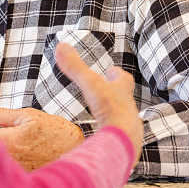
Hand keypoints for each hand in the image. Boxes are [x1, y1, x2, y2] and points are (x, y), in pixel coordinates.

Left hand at [0, 106, 84, 170]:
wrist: (78, 152)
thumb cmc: (55, 131)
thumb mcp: (29, 116)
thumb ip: (0, 114)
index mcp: (10, 142)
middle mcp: (10, 161)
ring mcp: (16, 173)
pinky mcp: (22, 181)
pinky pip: (4, 173)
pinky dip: (0, 164)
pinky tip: (8, 155)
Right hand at [54, 42, 142, 164]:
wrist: (125, 141)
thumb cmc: (110, 109)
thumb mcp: (90, 84)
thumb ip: (75, 67)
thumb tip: (60, 45)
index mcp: (122, 91)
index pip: (123, 78)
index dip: (116, 74)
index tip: (111, 70)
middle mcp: (128, 108)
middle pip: (123, 98)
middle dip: (115, 94)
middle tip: (105, 91)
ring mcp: (128, 126)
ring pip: (121, 116)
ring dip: (113, 113)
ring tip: (102, 114)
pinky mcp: (123, 142)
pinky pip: (116, 134)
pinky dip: (109, 131)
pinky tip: (101, 135)